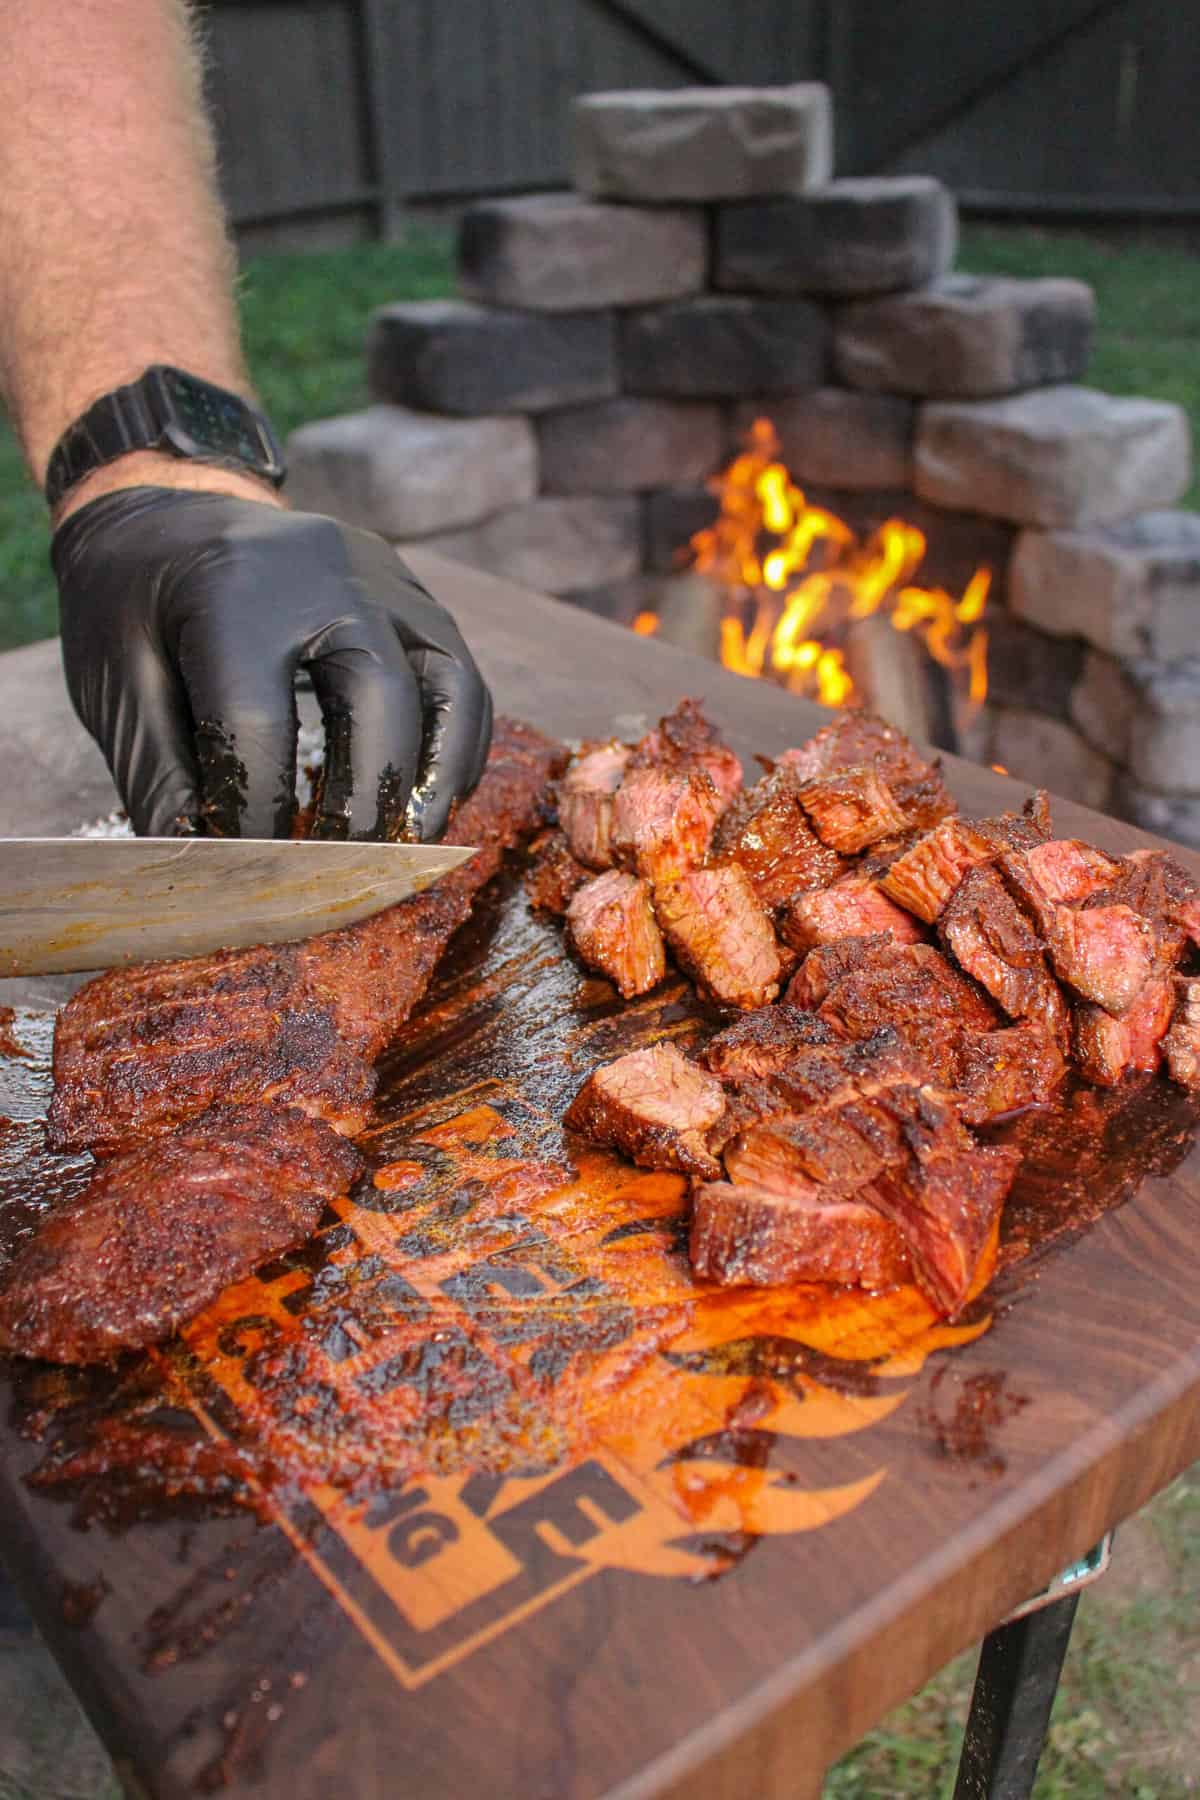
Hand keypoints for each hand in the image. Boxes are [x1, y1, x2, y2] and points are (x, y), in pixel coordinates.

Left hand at [52, 486, 492, 839]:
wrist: (168, 506)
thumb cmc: (133, 601)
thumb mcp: (115, 682)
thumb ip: (162, 775)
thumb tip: (208, 868)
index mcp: (233, 592)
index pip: (258, 722)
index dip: (254, 811)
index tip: (248, 867)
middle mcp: (324, 573)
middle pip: (380, 697)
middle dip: (366, 799)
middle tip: (344, 868)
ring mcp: (383, 577)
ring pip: (449, 682)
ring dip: (438, 774)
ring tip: (413, 839)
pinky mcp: (413, 593)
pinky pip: (462, 675)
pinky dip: (460, 743)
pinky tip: (433, 795)